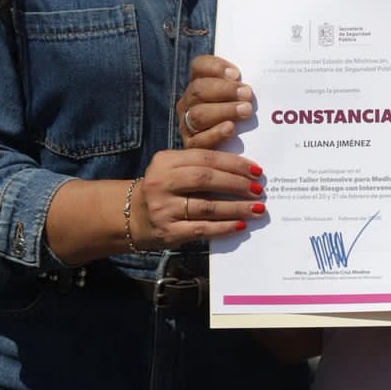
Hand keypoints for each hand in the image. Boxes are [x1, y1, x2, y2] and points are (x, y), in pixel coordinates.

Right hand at [134, 147, 266, 247]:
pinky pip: (202, 228)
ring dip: (236, 208)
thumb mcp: (174, 169)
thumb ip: (200, 165)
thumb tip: (244, 170)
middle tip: (259, 189)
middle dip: (237, 184)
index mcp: (166, 161)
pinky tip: (240, 225)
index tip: (256, 170)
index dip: (234, 163)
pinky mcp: (168, 231)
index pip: (205, 158)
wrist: (132, 216)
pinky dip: (224, 227)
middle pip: (206, 179)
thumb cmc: (165, 189)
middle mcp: (161, 182)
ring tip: (257, 208)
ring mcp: (163, 208)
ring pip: (207, 206)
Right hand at [175, 54, 254, 148]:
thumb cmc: (241, 115)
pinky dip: (216, 133)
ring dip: (224, 110)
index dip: (216, 67)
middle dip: (225, 90)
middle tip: (247, 94)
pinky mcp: (191, 145)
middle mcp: (188, 102)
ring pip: (199, 114)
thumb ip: (243, 86)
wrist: (233, 152)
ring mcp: (187, 123)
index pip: (199, 66)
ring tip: (245, 111)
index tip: (237, 74)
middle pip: (199, 89)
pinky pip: (200, 139)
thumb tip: (257, 78)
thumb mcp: (241, 97)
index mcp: (199, 83)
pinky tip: (231, 128)